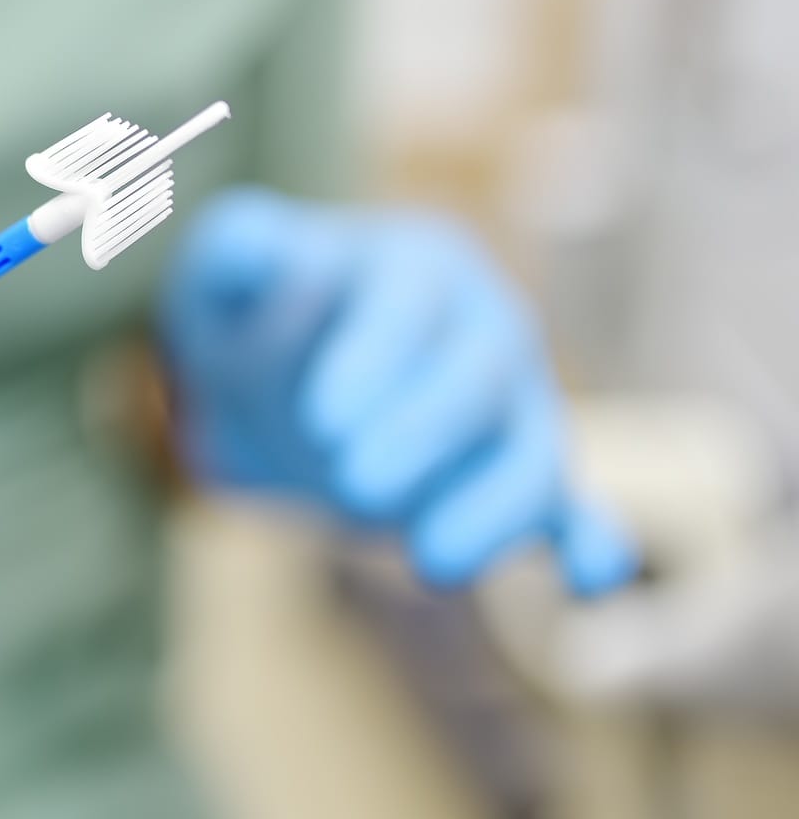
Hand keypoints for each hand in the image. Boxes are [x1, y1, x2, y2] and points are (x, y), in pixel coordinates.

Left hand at [160, 189, 635, 596]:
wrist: (281, 378)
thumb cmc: (255, 315)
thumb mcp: (227, 276)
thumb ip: (238, 253)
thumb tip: (251, 242)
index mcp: (417, 266)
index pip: (409, 305)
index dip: (376, 357)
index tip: (321, 418)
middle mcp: (485, 329)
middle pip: (482, 376)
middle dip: (428, 434)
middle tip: (355, 482)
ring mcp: (512, 408)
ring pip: (532, 454)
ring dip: (496, 510)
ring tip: (434, 565)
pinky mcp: (516, 480)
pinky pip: (569, 510)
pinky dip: (590, 541)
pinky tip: (592, 576)